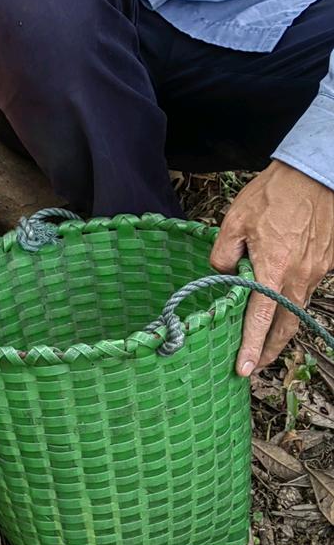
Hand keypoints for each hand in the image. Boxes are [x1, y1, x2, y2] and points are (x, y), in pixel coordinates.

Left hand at [210, 160, 333, 375]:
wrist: (315, 176)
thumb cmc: (273, 195)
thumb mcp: (235, 219)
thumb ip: (224, 251)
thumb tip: (221, 271)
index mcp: (272, 269)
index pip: (259, 319)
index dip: (251, 346)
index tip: (244, 368)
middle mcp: (298, 277)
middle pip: (285, 326)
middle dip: (270, 349)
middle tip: (255, 365)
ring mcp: (315, 272)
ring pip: (296, 310)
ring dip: (281, 329)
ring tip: (265, 342)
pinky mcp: (324, 264)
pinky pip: (305, 290)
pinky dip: (292, 303)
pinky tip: (279, 303)